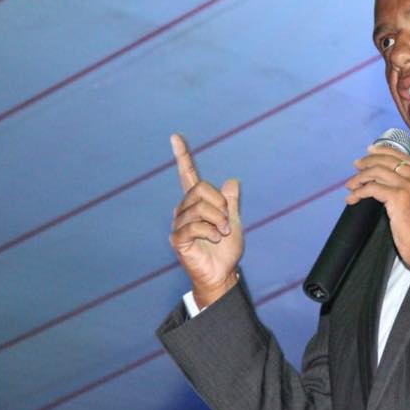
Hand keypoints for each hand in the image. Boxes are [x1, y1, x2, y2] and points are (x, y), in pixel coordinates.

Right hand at [169, 134, 241, 308]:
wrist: (222, 273)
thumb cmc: (226, 249)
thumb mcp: (234, 220)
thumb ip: (231, 202)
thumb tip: (232, 181)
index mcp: (197, 202)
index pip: (188, 175)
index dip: (182, 156)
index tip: (175, 137)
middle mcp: (184, 209)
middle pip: (200, 189)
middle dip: (219, 204)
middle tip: (226, 223)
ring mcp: (179, 224)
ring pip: (199, 207)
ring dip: (217, 220)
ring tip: (221, 233)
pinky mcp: (177, 239)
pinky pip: (193, 226)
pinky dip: (209, 231)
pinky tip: (213, 239)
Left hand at [345, 145, 409, 266]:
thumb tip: (391, 183)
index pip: (405, 157)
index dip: (385, 151)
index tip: (371, 152)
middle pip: (390, 160)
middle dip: (370, 160)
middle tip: (357, 165)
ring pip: (379, 172)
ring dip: (361, 177)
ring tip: (351, 184)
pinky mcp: (399, 197)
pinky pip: (372, 188)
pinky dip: (359, 192)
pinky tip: (353, 198)